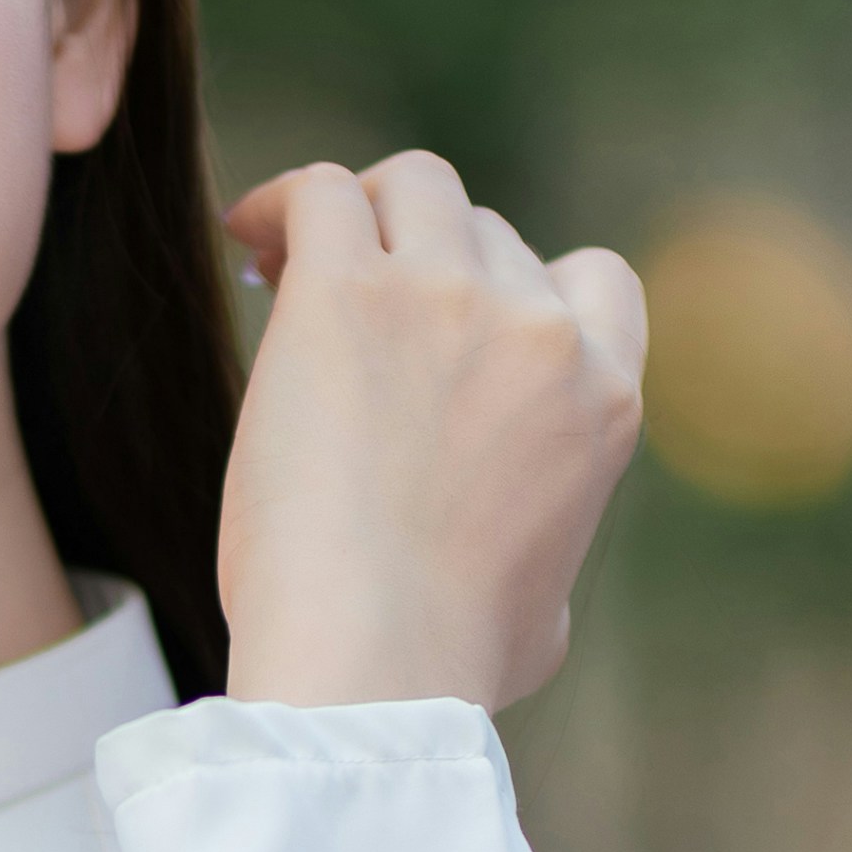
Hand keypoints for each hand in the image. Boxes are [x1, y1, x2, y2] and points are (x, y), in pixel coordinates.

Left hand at [216, 152, 644, 713]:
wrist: (374, 662)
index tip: (452, 313)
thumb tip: (521, 571)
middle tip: (346, 306)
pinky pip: (318, 194)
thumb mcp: (542, 609)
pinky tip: (248, 240)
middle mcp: (541, 330)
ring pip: (410, 187)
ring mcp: (449, 297)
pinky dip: (280, 204)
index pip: (592, 277)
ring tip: (288, 258)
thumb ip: (540, 544)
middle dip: (418, 261)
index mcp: (604, 396)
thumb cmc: (443, 665)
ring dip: (359, 212)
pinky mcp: (350, 293)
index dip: (520, 281)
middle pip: (486, 233)